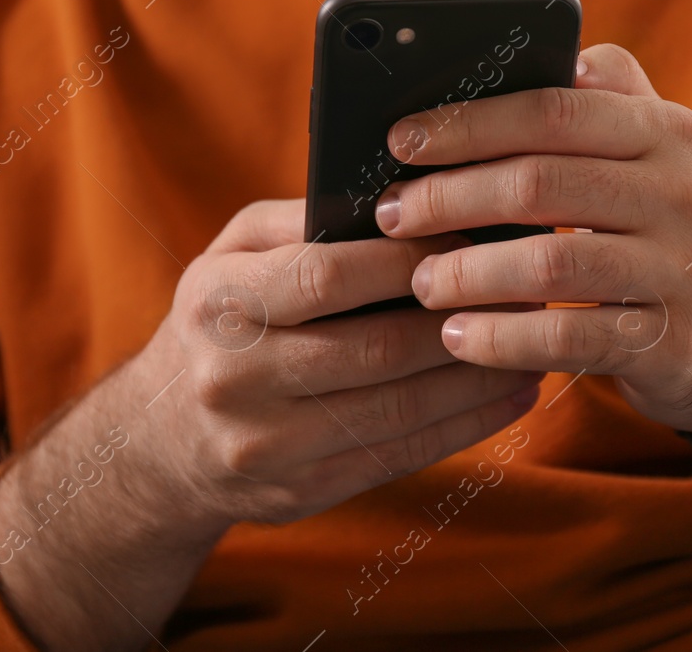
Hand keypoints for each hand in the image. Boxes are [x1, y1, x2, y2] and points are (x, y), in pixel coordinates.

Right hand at [0, 199, 539, 651]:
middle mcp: (232, 378)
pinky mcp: (298, 492)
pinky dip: (464, 426)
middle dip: (460, 320)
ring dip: (477, 378)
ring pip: (397, 411)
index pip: (325, 278)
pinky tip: (510, 397)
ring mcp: (264, 446)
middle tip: (527, 291)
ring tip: (534, 343)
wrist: (157, 440)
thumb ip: (305, 221)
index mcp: (216, 302)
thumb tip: (408, 198)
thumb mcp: (233, 254)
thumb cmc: (219, 320)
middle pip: (373, 350)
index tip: (473, 238)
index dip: (406, 261)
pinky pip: (398, 457)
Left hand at [374, 44, 691, 436]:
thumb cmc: (659, 221)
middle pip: (542, 183)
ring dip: (469, 273)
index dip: (469, 122)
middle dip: (451, 197)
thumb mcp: (650, 148)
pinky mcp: (672, 345)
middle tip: (393, 215)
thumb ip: (595, 96)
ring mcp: (685, 272)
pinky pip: (569, 340)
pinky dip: (502, 338)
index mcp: (670, 130)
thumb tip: (500, 57)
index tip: (401, 140)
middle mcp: (685, 194)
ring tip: (420, 282)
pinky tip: (458, 337)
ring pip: (553, 264)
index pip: (555, 109)